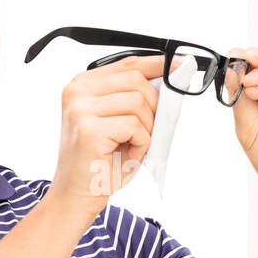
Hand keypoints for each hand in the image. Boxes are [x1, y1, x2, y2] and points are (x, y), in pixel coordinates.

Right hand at [45, 54, 162, 223]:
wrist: (76, 195)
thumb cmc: (100, 160)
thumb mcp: (118, 120)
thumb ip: (133, 97)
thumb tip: (169, 79)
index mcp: (82, 84)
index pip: (127, 63)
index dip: (157, 64)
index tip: (180, 65)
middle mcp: (77, 91)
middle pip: (136, 80)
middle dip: (153, 106)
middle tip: (146, 130)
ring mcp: (80, 109)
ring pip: (138, 102)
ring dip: (146, 128)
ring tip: (131, 145)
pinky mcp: (89, 129)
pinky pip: (134, 125)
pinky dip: (140, 143)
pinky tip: (127, 153)